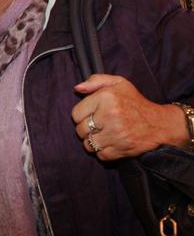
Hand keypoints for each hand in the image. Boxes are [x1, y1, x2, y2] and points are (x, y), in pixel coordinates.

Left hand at [71, 74, 187, 160]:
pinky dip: (103, 152)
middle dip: (86, 129)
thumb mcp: (118, 83)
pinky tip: (110, 143)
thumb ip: (96, 81)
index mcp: (106, 97)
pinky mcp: (121, 149)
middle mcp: (110, 115)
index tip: (91, 115)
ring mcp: (115, 134)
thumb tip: (77, 88)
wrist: (160, 124)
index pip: (76, 114)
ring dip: (92, 141)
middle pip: (80, 130)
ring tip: (102, 135)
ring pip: (88, 144)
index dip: (82, 115)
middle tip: (97, 126)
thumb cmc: (135, 102)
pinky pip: (100, 155)